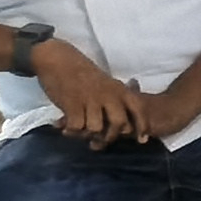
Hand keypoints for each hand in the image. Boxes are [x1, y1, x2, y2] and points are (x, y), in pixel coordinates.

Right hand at [30, 40, 146, 149]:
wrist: (58, 60)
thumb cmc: (83, 75)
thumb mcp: (106, 84)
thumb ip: (114, 101)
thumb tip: (122, 126)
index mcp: (119, 89)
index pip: (138, 109)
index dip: (142, 126)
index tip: (142, 140)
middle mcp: (109, 94)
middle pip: (119, 124)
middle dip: (110, 137)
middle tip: (98, 140)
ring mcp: (91, 99)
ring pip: (97, 128)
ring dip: (86, 135)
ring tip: (78, 132)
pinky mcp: (73, 103)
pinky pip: (77, 127)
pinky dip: (72, 132)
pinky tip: (65, 129)